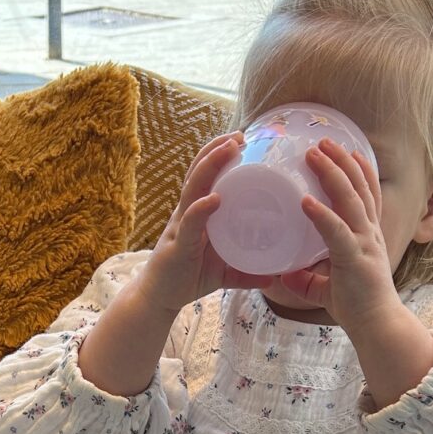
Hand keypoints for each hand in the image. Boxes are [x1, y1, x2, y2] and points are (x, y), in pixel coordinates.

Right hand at [140, 133, 277, 317]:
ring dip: (210, 166)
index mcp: (197, 212)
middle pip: (199, 172)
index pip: (206, 175)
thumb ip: (246, 271)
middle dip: (217, 150)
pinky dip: (201, 209)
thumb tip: (274, 276)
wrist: (157, 298)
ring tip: (229, 149)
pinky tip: (214, 199)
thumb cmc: (188, 278)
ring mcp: (181, 226)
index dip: (219, 155)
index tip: (242, 139)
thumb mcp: (223, 273)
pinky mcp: (178, 245)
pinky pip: (190, 223)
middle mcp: (187, 212)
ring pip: (194, 188)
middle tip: (240, 135)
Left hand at [278, 139, 401, 337]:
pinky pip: (336, 232)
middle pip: (359, 187)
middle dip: (341, 161)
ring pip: (350, 200)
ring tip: (314, 154)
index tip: (347, 149)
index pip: (366, 195)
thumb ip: (308, 278)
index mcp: (367, 236)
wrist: (377, 327)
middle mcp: (369, 233)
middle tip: (323, 140)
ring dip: (332, 175)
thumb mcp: (326, 288)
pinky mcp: (355, 259)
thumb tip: (283, 273)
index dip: (358, 170)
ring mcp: (364, 244)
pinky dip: (321, 215)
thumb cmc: (357, 307)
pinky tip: (306, 202)